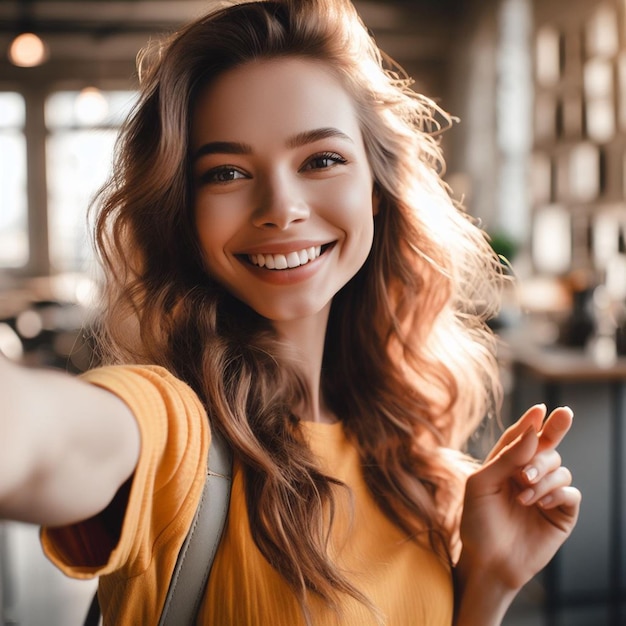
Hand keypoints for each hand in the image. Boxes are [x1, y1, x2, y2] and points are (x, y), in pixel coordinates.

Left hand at [458, 404, 580, 591]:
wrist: (488, 561)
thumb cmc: (478, 521)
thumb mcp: (481, 483)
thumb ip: (506, 457)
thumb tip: (533, 433)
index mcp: (505, 464)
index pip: (521, 437)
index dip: (532, 421)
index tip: (542, 408)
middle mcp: (527, 474)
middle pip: (547, 445)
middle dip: (553, 432)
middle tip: (561, 419)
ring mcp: (545, 493)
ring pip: (559, 467)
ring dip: (543, 475)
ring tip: (524, 493)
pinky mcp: (561, 514)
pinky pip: (571, 493)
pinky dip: (557, 493)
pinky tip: (540, 502)